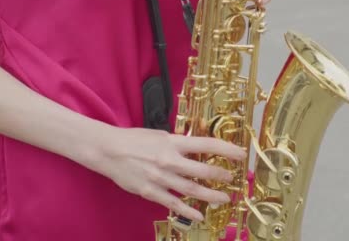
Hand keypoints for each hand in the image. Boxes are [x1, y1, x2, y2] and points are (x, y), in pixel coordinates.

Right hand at [87, 127, 245, 221]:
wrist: (107, 150)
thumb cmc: (133, 139)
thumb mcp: (159, 134)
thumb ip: (177, 142)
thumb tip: (194, 147)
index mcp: (173, 142)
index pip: (207, 144)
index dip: (227, 149)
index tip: (241, 154)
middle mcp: (169, 160)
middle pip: (203, 170)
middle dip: (221, 175)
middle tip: (232, 179)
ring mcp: (160, 177)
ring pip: (191, 189)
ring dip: (210, 195)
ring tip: (223, 199)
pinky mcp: (149, 191)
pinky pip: (172, 203)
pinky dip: (187, 210)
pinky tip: (199, 215)